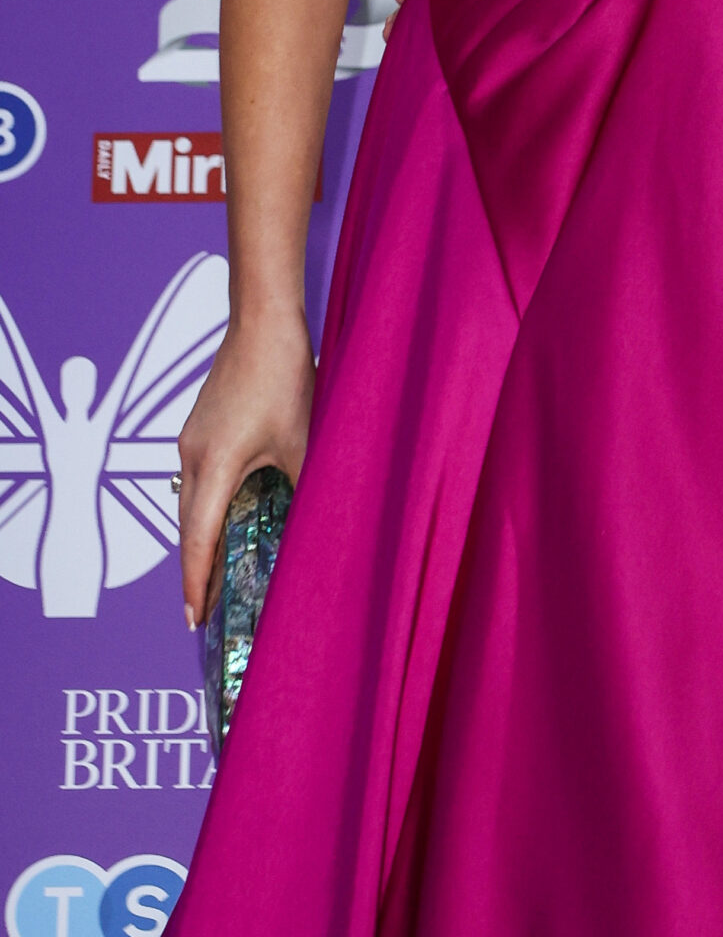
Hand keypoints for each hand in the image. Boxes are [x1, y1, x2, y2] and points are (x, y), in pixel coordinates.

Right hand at [176, 311, 314, 628]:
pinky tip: (227, 513)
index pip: (199, 541)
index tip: (194, 620)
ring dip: (202, 535)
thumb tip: (314, 523)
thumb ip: (302, 485)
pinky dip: (207, 505)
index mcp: (214, 466)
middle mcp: (192, 457)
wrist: (264, 321)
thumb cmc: (284, 377)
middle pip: (189, 527)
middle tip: (206, 609)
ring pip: (191, 502)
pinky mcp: (200, 425)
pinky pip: (197, 479)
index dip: (197, 584)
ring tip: (218, 569)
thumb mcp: (302, 440)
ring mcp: (191, 439)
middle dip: (197, 568)